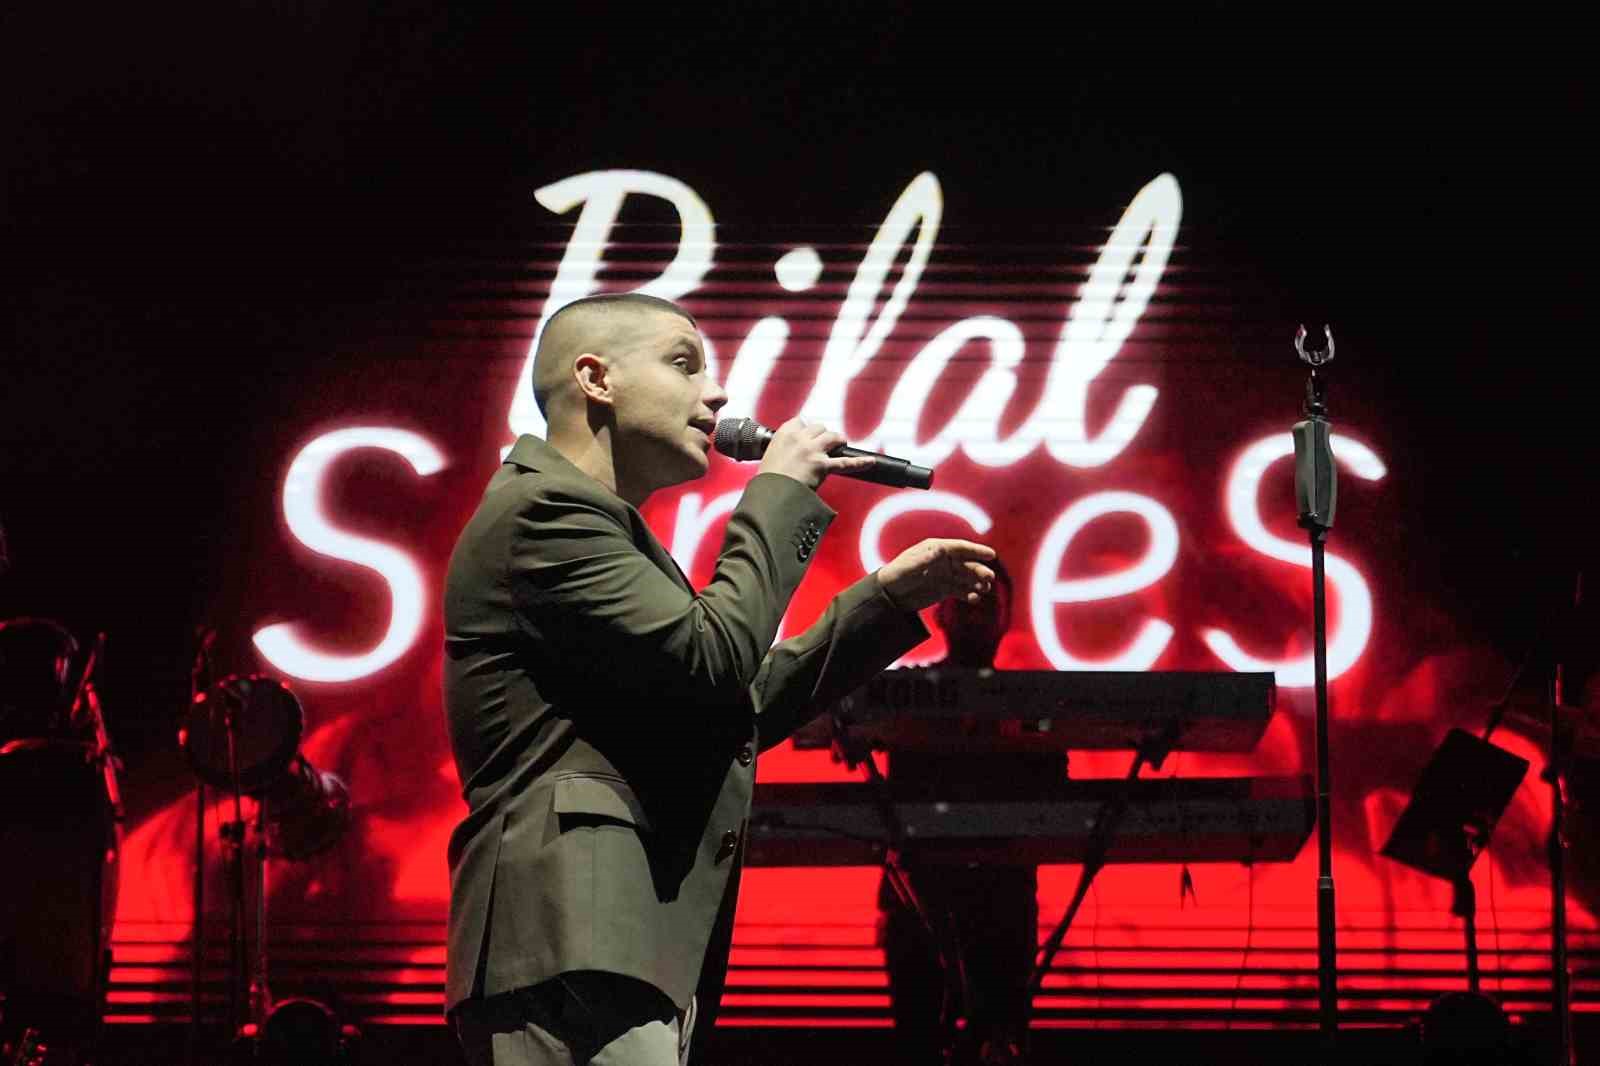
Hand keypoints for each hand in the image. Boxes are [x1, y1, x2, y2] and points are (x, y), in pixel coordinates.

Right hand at [757, 417, 876, 489]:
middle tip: (824, 445)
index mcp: (784, 433)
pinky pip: (845, 463)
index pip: (800, 421)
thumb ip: (783, 448)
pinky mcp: (822, 465)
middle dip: (824, 435)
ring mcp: (812, 450)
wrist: (770, 494)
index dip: (806, 429)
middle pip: (820, 427)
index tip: (806, 437)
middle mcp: (800, 438)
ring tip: (840, 446)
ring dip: (838, 441)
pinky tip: (871, 461)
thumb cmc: (768, 479)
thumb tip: (791, 452)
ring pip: (833, 437)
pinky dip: (860, 462)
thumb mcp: (770, 456)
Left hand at [877, 538, 996, 611]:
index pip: (960, 548)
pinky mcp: (945, 589)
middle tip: (989, 578)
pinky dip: (969, 594)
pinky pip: (961, 591)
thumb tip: (940, 550)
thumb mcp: (909, 566)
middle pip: (967, 564)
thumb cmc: (897, 574)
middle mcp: (944, 561)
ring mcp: (946, 575)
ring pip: (967, 578)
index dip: (976, 550)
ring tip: (984, 590)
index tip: (991, 555)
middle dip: (979, 570)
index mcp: (936, 549)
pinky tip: (974, 599)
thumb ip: (925, 559)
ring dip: (977, 583)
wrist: (890, 595)